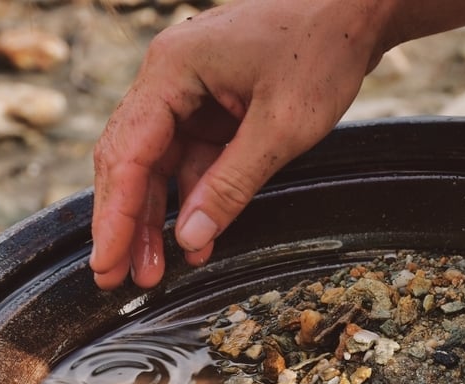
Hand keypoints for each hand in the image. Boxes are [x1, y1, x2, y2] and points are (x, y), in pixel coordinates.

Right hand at [89, 0, 389, 288]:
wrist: (356, 11)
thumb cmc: (322, 51)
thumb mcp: (281, 129)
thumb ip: (230, 186)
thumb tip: (190, 238)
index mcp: (171, 70)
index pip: (127, 152)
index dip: (115, 214)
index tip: (107, 261)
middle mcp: (168, 77)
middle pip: (131, 160)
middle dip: (127, 222)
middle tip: (119, 277)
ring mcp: (188, 90)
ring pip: (158, 164)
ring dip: (157, 216)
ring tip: (154, 270)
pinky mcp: (211, 104)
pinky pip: (190, 158)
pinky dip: (191, 196)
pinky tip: (196, 238)